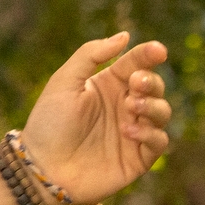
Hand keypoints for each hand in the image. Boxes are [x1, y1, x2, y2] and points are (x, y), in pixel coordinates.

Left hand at [18, 32, 171, 204]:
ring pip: (162, 112)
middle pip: (154, 86)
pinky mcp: (138, 159)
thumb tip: (125, 36)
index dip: (149, 55)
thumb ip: (91, 54)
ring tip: (131, 108)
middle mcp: (124, 107)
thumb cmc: (49, 124)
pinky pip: (160, 141)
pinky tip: (129, 131)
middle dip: (151, 82)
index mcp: (108, 86)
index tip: (157, 51)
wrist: (42, 168)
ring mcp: (133, 133)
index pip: (136, 64)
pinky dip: (151, 133)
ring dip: (153, 106)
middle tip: (135, 85)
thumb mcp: (64, 81)